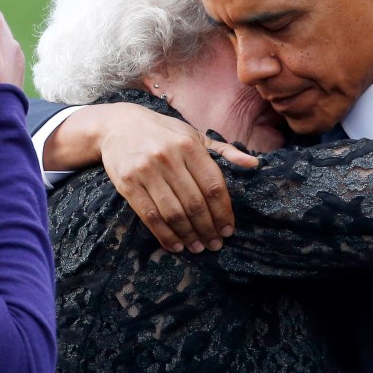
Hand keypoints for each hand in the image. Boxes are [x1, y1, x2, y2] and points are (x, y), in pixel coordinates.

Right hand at [97, 106, 257, 252]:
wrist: (118, 126)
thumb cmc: (163, 132)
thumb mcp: (194, 135)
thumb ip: (224, 151)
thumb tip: (254, 164)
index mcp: (189, 146)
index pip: (213, 185)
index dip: (223, 212)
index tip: (229, 229)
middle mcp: (168, 158)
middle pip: (195, 203)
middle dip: (208, 228)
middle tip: (215, 244)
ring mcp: (146, 172)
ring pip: (173, 213)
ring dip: (189, 235)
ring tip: (198, 247)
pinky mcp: (128, 185)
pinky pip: (150, 216)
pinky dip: (165, 235)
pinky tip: (176, 245)